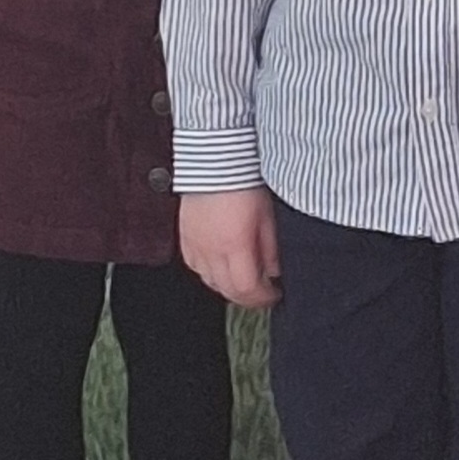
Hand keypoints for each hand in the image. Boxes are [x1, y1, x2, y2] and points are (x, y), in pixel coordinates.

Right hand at [182, 188, 280, 307]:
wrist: (215, 162)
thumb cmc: (244, 183)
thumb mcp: (268, 216)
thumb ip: (271, 248)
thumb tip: (274, 272)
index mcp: (234, 246)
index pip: (246, 288)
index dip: (263, 297)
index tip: (274, 295)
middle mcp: (210, 251)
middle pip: (226, 291)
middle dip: (247, 297)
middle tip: (262, 293)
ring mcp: (195, 245)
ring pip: (209, 282)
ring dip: (228, 287)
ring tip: (244, 280)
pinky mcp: (184, 238)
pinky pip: (195, 267)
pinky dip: (210, 273)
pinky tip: (221, 267)